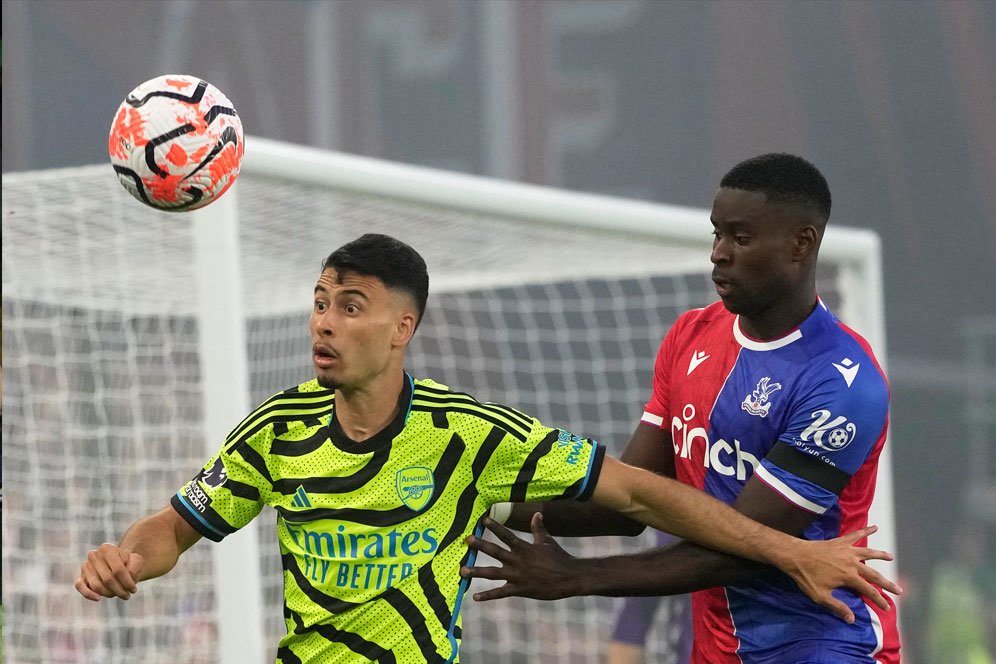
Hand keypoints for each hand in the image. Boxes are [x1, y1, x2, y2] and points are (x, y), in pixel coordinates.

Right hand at [75, 543, 144, 600]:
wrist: (119, 564)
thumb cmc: (129, 563)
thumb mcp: (137, 562)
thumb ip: (134, 567)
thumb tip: (127, 577)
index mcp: (107, 548)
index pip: (118, 570)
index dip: (127, 582)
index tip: (134, 590)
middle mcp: (94, 555)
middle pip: (108, 579)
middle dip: (119, 590)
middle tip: (127, 595)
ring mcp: (85, 566)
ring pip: (97, 586)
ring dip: (110, 594)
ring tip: (119, 594)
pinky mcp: (80, 577)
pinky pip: (80, 587)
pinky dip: (88, 594)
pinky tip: (98, 598)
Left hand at [460, 513, 577, 601]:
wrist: (569, 578)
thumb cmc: (559, 557)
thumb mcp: (547, 541)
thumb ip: (538, 528)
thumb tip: (537, 513)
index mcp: (524, 548)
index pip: (507, 535)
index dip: (495, 527)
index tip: (483, 520)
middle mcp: (518, 561)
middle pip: (496, 552)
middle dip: (480, 546)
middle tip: (467, 540)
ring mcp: (518, 576)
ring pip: (493, 573)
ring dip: (477, 571)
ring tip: (462, 570)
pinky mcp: (519, 589)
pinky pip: (500, 593)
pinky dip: (488, 595)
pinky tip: (475, 597)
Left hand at [783, 525, 901, 622]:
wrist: (795, 555)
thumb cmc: (806, 577)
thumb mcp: (820, 596)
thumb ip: (837, 607)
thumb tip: (852, 619)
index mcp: (849, 577)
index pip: (869, 591)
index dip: (880, 600)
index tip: (888, 608)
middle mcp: (852, 563)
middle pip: (874, 574)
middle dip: (887, 583)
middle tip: (899, 590)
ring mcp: (846, 550)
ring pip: (868, 553)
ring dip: (880, 555)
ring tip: (890, 557)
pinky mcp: (840, 542)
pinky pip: (855, 535)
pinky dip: (865, 530)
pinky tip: (874, 527)